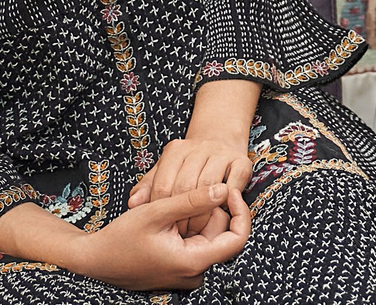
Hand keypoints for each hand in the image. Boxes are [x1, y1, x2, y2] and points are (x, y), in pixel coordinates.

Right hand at [75, 184, 248, 290]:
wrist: (93, 260)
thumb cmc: (120, 238)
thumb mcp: (157, 212)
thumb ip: (193, 200)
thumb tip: (224, 189)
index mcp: (192, 263)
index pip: (237, 239)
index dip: (240, 211)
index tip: (228, 190)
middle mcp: (193, 273)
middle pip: (220, 234)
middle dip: (208, 212)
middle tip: (181, 200)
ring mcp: (186, 274)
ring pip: (207, 237)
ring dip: (195, 219)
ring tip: (168, 212)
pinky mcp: (179, 269)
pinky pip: (195, 244)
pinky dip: (186, 228)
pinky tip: (165, 222)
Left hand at [131, 135, 252, 235]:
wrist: (221, 140)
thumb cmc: (187, 166)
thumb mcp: (163, 172)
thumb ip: (148, 188)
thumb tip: (133, 204)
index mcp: (176, 150)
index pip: (163, 186)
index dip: (163, 211)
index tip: (163, 228)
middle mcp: (199, 147)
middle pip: (185, 186)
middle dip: (181, 216)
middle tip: (180, 235)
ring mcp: (222, 153)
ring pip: (208, 188)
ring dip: (202, 214)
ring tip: (196, 231)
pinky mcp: (242, 162)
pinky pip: (233, 187)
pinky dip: (224, 204)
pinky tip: (217, 216)